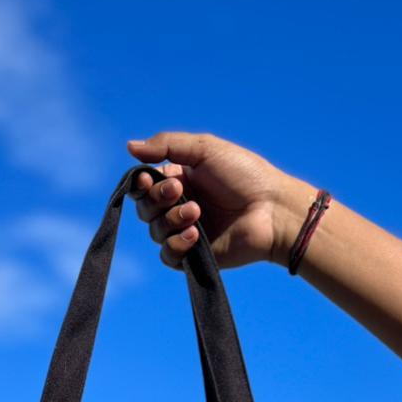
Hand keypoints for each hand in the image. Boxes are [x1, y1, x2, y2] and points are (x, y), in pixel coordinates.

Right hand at [126, 132, 315, 270]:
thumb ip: (166, 145)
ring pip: (155, 232)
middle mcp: (180, 206)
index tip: (147, 180)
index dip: (141, 185)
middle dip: (157, 200)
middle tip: (179, 191)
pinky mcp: (195, 257)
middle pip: (145, 209)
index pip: (145, 186)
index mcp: (181, 180)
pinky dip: (176, 244)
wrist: (271, 210)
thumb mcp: (204, 149)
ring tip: (197, 212)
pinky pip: (168, 256)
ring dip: (171, 219)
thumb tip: (129, 146)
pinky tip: (195, 235)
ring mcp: (187, 232)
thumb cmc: (245, 175)